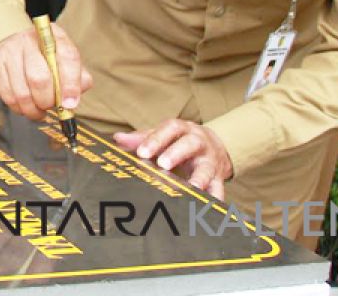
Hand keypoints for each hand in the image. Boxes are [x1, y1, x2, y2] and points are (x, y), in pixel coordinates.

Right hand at [0, 22, 91, 120]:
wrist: (13, 44)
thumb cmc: (44, 56)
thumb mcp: (64, 59)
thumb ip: (78, 78)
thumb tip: (72, 100)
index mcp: (52, 36)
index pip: (67, 57)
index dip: (71, 84)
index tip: (70, 103)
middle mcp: (28, 41)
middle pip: (39, 78)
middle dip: (48, 101)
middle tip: (51, 106)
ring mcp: (8, 53)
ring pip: (22, 94)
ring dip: (34, 110)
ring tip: (40, 110)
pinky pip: (8, 98)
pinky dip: (20, 109)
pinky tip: (26, 106)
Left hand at [114, 120, 233, 199]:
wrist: (215, 145)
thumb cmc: (181, 141)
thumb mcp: (164, 136)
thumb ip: (142, 138)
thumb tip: (118, 138)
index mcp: (183, 130)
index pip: (170, 129)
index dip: (156, 139)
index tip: (142, 152)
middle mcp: (199, 143)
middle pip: (190, 144)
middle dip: (176, 153)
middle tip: (163, 164)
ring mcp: (210, 161)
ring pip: (207, 169)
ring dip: (200, 179)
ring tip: (191, 187)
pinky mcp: (218, 179)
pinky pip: (219, 190)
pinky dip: (215, 199)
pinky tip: (209, 208)